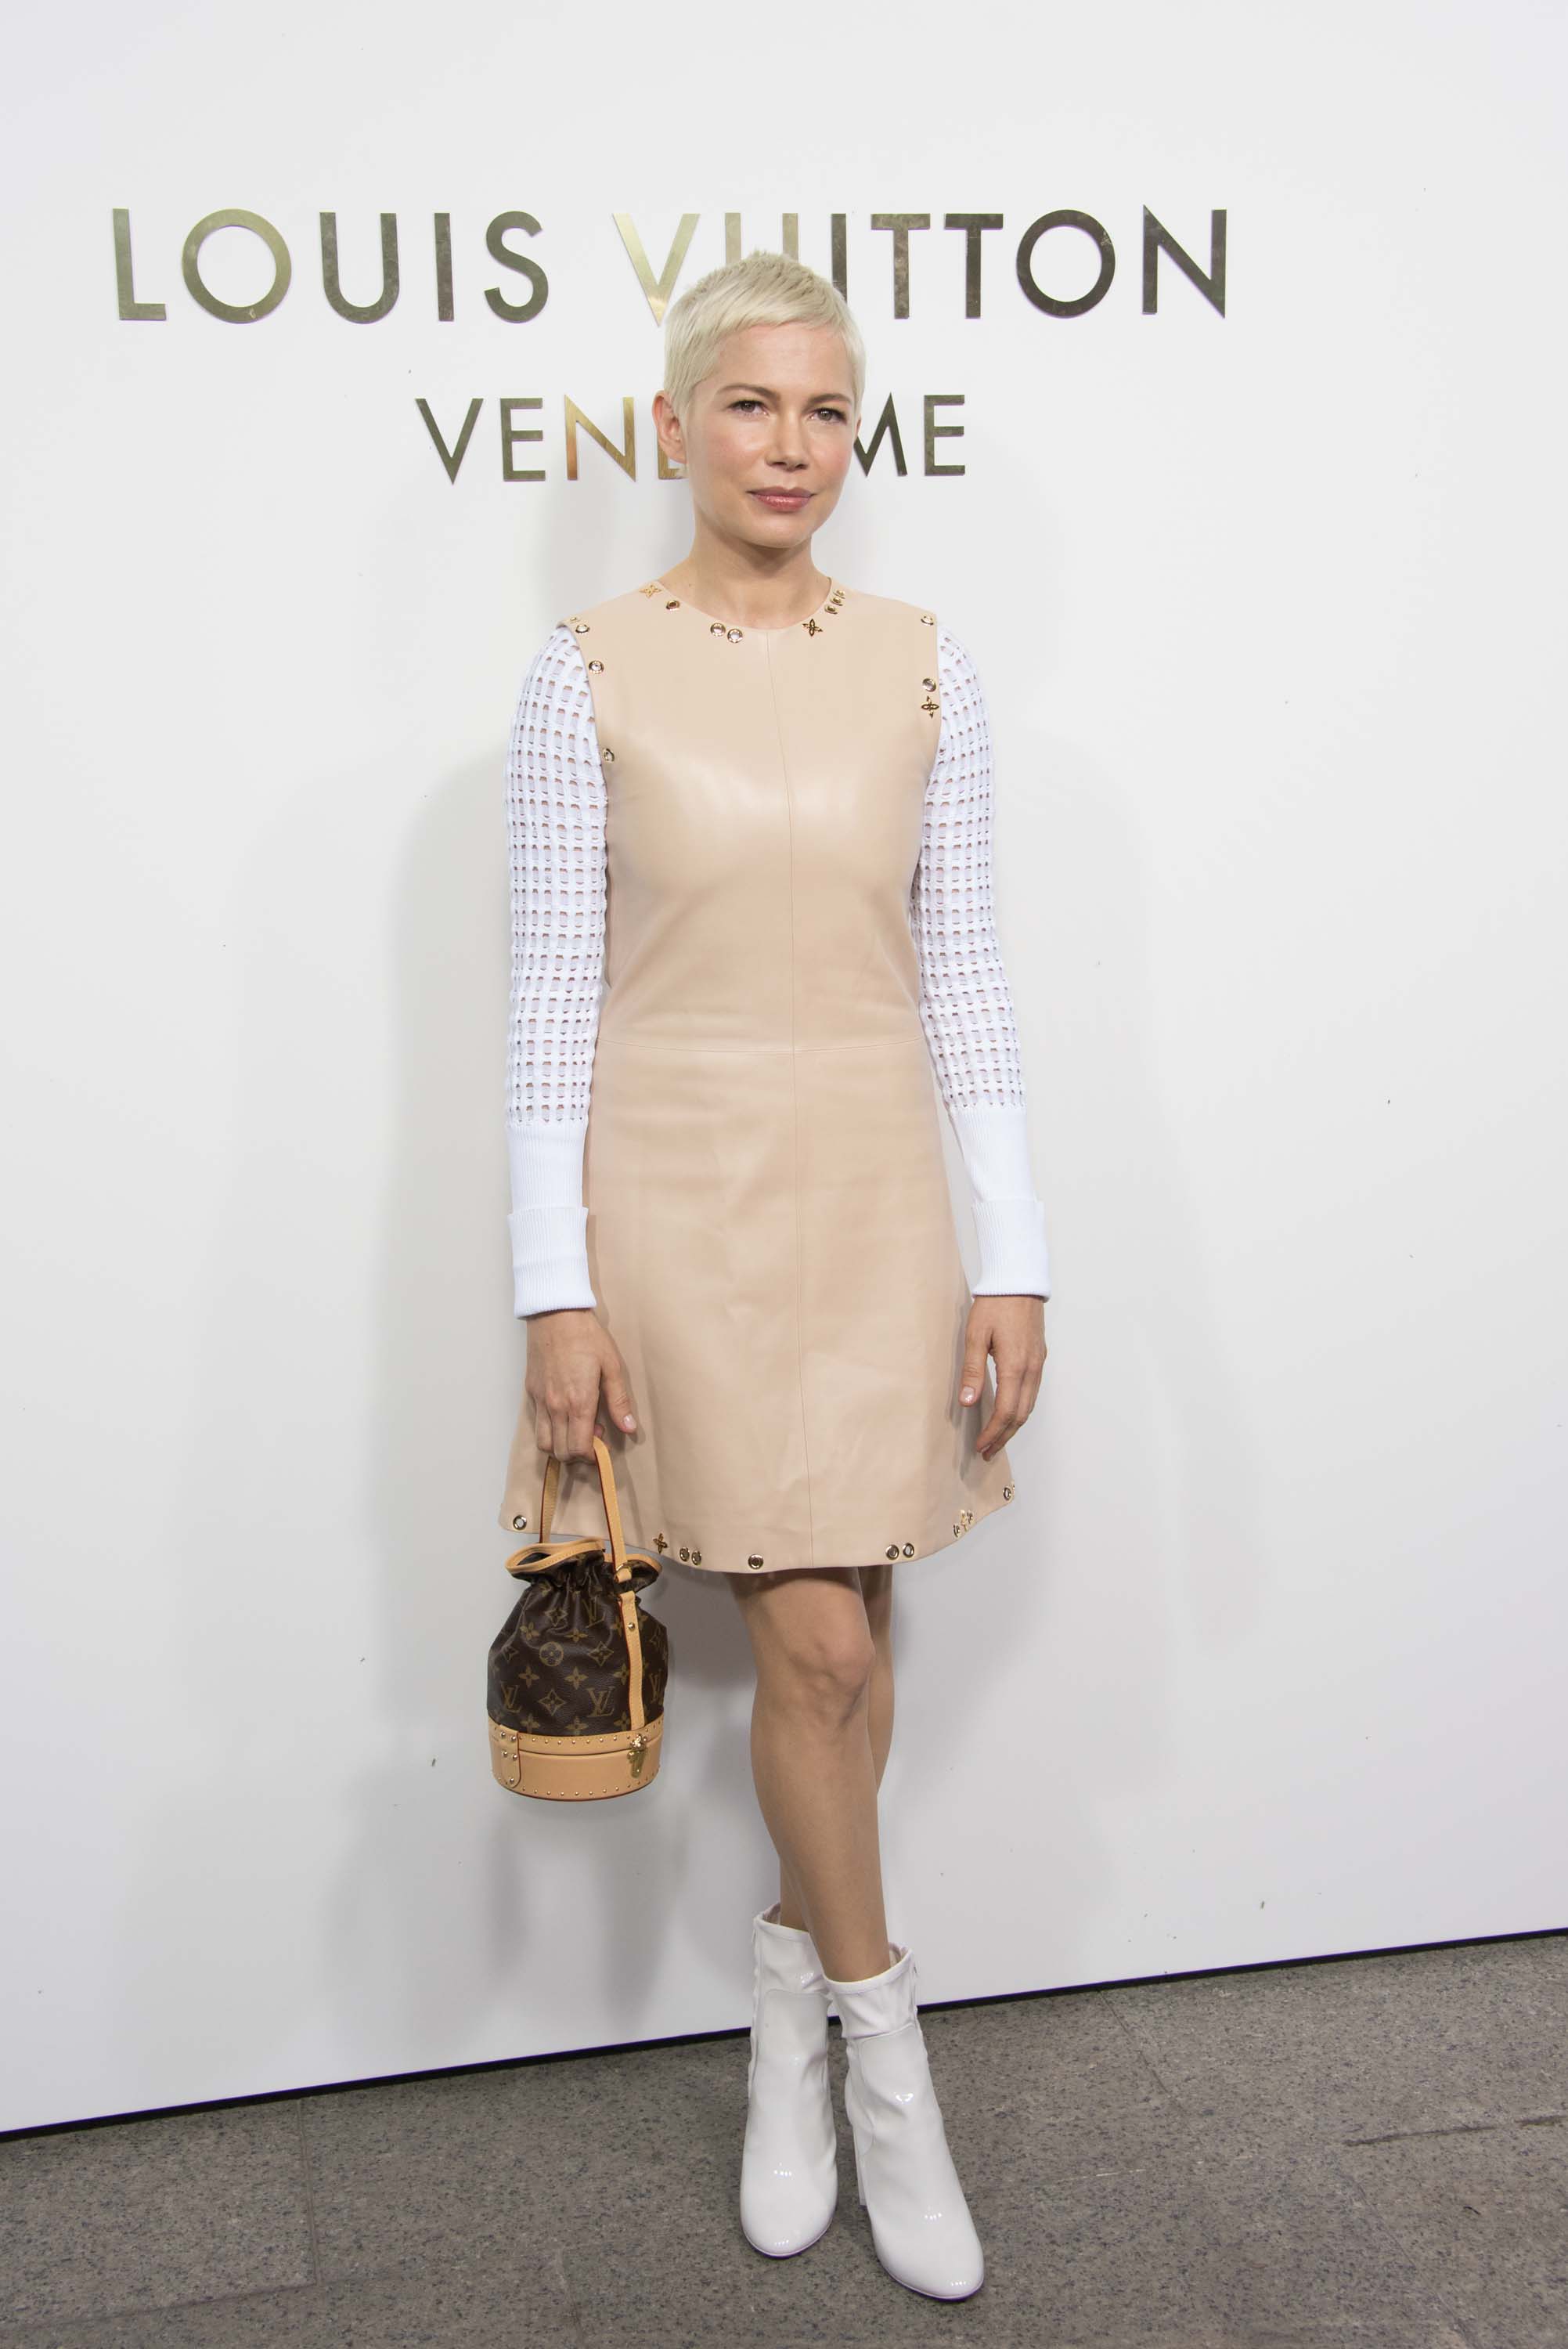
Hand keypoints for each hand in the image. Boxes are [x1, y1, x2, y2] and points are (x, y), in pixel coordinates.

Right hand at [524, 1308, 638, 1461]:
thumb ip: (619, 1401)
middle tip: (592, 1439)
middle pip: (560, 1452)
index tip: (602, 1448)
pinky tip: (564, 1416)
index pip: (579, 1448)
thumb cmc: (586, 1337)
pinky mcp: (531, 1393)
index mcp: (578, 1402)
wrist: (555, 1314)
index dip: (591, 1456)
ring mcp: (540, 1401)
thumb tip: (629, 1428)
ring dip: (560, 1446)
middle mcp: (556, 1407)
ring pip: (544, 1443)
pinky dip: (549, 1430)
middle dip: (577, 1455)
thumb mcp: (612, 1366)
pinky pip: (536, 1424)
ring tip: (576, 1430)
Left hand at [959, 1295, 1046, 1459]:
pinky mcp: (1039, 1357)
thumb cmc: (995, 1305)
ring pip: (1029, 1405)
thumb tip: (967, 1402)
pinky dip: (1021, 1409)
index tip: (980, 1446)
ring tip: (997, 1438)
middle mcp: (1031, 1369)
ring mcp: (1038, 1364)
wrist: (1019, 1281)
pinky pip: (1033, 1392)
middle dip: (1004, 1436)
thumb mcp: (976, 1336)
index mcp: (1015, 1366)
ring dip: (1014, 1425)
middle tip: (987, 1451)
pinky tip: (1009, 1412)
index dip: (994, 1432)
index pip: (1007, 1411)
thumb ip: (972, 1371)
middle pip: (1021, 1415)